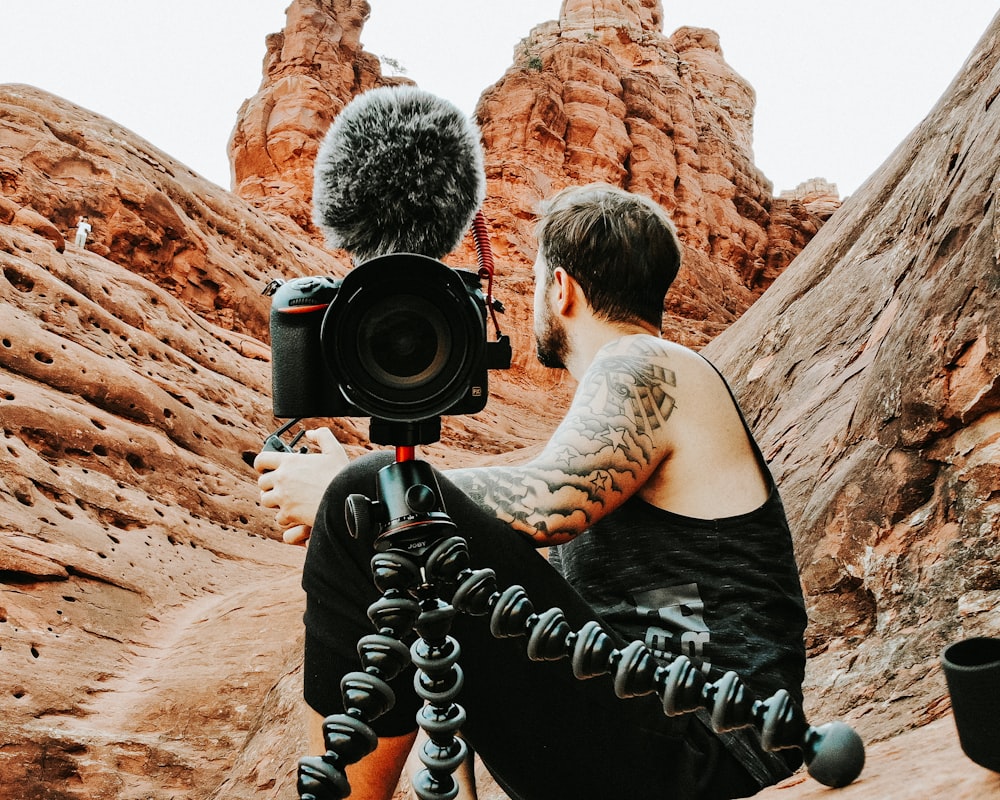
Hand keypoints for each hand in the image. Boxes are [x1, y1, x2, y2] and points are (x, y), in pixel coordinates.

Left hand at [255, 427, 348, 545]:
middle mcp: (282, 478)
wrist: (346, 501)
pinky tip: (293, 515)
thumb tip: (311, 433)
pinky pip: (278, 517)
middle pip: (262, 482)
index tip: (264, 468)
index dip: (261, 464)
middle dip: (269, 484)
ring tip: (284, 500)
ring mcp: (283, 497)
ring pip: (266, 500)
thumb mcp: (334, 450)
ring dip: (273, 501)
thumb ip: (322, 436)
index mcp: (289, 462)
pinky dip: (284, 517)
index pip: (261, 460)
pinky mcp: (288, 514)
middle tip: (279, 486)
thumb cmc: (341, 476)